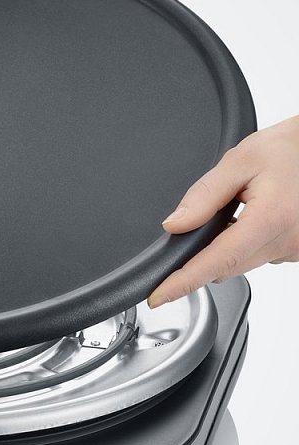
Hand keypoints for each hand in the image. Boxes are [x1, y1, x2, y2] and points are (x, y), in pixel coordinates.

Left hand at [149, 116, 298, 307]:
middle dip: (200, 256)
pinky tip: (250, 218)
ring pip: (240, 264)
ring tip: (233, 212)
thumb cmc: (290, 148)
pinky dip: (243, 245)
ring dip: (224, 249)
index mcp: (272, 219)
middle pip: (225, 267)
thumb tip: (175, 225)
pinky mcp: (297, 251)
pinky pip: (258, 256)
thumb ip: (204, 195)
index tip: (158, 296)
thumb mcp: (240, 161)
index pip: (216, 262)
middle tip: (193, 227)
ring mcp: (295, 250)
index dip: (182, 283)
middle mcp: (288, 241)